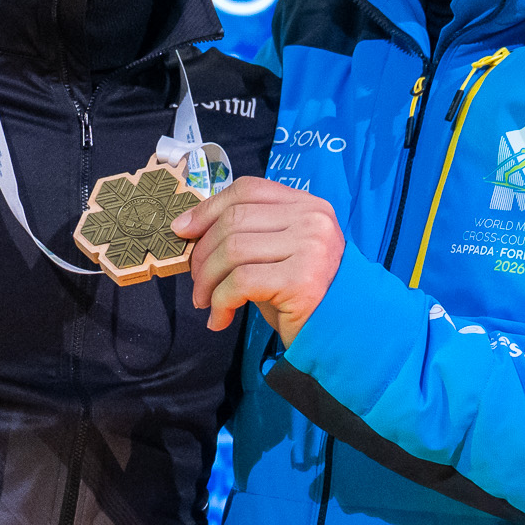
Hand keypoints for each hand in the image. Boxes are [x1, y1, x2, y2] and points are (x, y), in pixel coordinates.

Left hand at [171, 177, 345, 338]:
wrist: (341, 334)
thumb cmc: (301, 297)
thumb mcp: (274, 256)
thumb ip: (245, 236)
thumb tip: (189, 228)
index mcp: (307, 205)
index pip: (248, 190)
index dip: (208, 208)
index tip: (183, 230)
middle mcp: (313, 220)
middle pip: (235, 220)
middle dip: (202, 252)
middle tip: (196, 282)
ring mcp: (311, 248)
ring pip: (233, 250)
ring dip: (207, 281)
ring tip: (205, 302)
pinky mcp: (302, 280)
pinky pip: (241, 282)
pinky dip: (220, 302)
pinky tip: (219, 319)